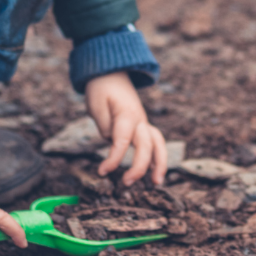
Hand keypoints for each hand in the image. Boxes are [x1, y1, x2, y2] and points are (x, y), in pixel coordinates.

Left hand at [86, 71, 167, 186]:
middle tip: (127, 183)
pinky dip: (157, 157)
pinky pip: (154, 142)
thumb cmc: (101, 88)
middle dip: (139, 166)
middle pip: (146, 145)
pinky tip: (155, 172)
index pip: (122, 141)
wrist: (111, 72)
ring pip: (158, 143)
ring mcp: (143, 122)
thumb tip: (113, 143)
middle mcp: (139, 119)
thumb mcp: (96, 105)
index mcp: (126, 114)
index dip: (113, 159)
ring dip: (160, 163)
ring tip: (156, 183)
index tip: (102, 172)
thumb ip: (105, 126)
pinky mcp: (142, 125)